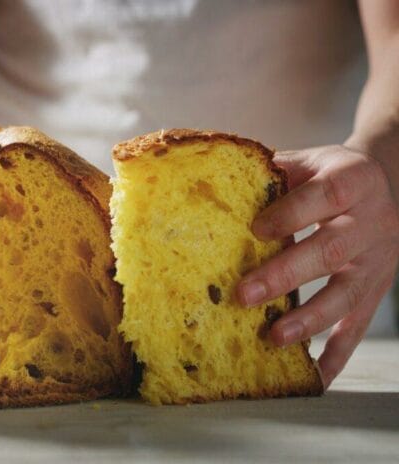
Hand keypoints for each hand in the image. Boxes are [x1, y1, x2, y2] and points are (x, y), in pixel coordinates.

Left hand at [237, 144, 398, 387]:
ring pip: (347, 294)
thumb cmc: (328, 173)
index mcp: (351, 180)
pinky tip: (315, 376)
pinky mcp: (376, 289)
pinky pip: (358, 324)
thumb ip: (270, 171)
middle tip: (244, 294)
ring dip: (310, 319)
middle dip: (287, 274)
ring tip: (273, 338)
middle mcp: (371, 221)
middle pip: (332, 250)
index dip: (291, 214)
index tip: (255, 230)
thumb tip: (209, 180)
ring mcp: (377, 260)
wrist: (389, 181)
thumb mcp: (307, 160)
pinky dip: (338, 353)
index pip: (324, 196)